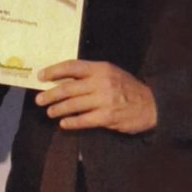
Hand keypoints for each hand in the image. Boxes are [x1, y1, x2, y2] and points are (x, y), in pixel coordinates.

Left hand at [34, 59, 156, 133]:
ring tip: (50, 112)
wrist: (152, 104)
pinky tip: (64, 124)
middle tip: (39, 100)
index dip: (53, 71)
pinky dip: (71, 122)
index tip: (41, 76)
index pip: (71, 66)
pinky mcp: (107, 116)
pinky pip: (83, 120)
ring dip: (58, 109)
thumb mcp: (110, 74)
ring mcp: (104, 100)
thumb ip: (90, 75)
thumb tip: (62, 80)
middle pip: (68, 88)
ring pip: (73, 104)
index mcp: (100, 68)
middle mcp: (101, 82)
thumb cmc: (127, 88)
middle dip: (50, 95)